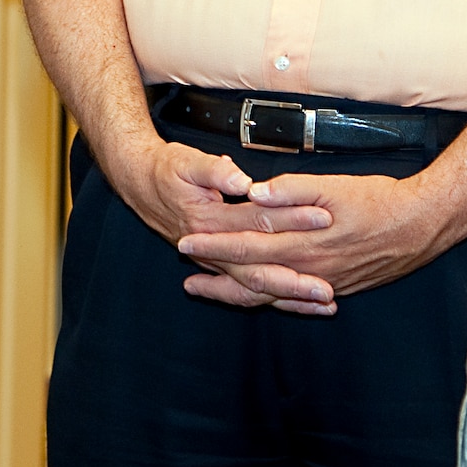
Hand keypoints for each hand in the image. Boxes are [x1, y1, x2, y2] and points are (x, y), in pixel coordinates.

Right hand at [101, 139, 335, 310]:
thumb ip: (214, 170)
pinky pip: (248, 292)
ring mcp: (215, 263)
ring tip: (324, 304)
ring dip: (289, 298)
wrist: (139, 184)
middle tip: (327, 286)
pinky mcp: (219, 267)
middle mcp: (211, 250)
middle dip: (295, 280)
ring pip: (254, 288)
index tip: (324, 216)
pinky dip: (275, 300)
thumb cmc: (166, 170)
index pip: (258, 221)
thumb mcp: (186, 161)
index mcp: (208, 222)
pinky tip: (302, 306)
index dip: (292, 218)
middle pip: (259, 269)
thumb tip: (240, 179)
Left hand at [176, 172, 445, 313]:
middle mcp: (309, 268)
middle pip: (250, 275)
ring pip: (269, 293)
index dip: (214, 244)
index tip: (185, 241)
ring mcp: (323, 281)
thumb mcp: (334, 186)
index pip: (246, 245)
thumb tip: (253, 192)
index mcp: (303, 241)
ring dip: (234, 292)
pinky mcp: (337, 286)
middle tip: (184, 274)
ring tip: (206, 291)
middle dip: (215, 273)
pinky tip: (257, 298)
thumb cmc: (379, 200)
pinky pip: (293, 300)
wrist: (422, 226)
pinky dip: (269, 300)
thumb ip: (291, 189)